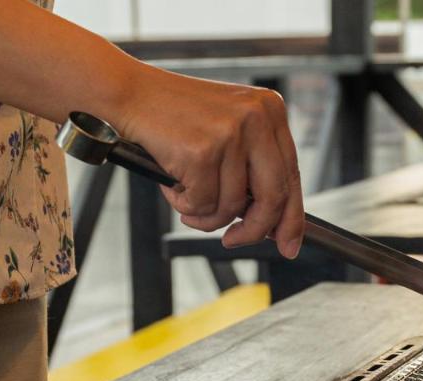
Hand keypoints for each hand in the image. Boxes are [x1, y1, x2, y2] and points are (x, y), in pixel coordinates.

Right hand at [118, 67, 304, 257]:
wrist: (130, 92)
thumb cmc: (175, 116)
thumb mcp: (228, 130)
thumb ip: (253, 167)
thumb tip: (271, 222)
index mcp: (270, 111)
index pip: (292, 176)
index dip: (292, 219)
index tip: (288, 245)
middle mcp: (257, 119)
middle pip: (272, 198)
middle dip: (254, 230)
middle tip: (234, 240)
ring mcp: (231, 134)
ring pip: (231, 207)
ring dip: (205, 216)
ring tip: (186, 198)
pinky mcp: (202, 151)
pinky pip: (202, 204)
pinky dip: (184, 205)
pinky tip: (172, 185)